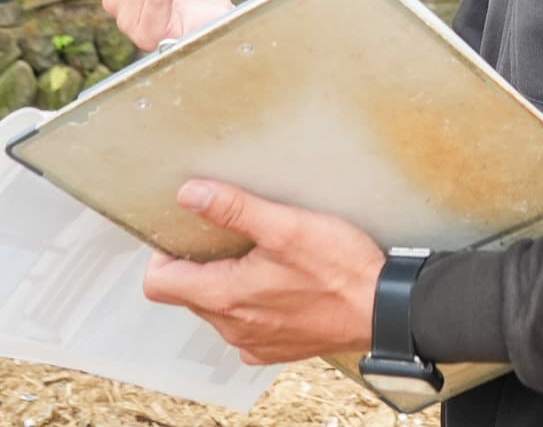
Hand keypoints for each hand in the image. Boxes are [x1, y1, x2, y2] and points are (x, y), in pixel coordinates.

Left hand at [143, 180, 385, 365]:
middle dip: (201, 264)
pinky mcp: (276, 348)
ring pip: (218, 309)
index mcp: (225, 296)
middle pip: (189, 294)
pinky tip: (281, 284)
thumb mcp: (287, 226)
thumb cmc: (340, 270)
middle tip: (234, 237)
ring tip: (263, 258)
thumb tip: (190, 194)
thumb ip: (234, 208)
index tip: (188, 233)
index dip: (164, 255)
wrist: (383, 308)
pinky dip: (253, 304)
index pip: (159, 284)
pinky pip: (246, 325)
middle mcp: (232, 326)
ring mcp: (253, 341)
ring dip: (229, 283)